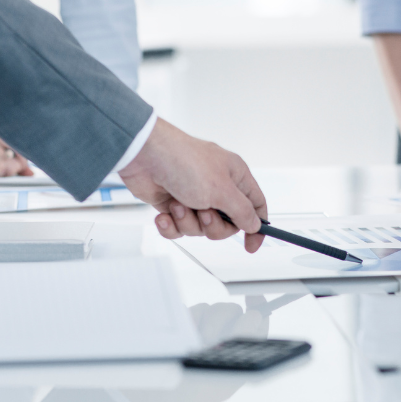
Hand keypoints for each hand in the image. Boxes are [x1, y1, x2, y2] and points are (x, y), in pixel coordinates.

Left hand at [119, 118, 267, 252]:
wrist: (144, 156)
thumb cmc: (184, 162)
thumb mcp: (222, 191)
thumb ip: (242, 212)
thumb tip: (254, 224)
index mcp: (235, 176)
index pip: (256, 205)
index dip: (256, 226)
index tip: (251, 245)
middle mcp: (217, 187)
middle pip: (226, 224)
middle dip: (212, 226)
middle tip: (203, 214)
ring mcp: (194, 195)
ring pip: (200, 228)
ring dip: (187, 221)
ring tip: (178, 205)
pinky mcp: (173, 204)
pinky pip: (179, 227)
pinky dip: (171, 225)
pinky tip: (164, 215)